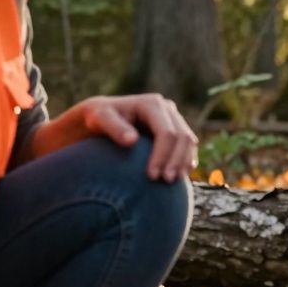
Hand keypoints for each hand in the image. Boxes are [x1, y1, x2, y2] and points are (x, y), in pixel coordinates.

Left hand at [32, 94, 197, 180]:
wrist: (102, 118)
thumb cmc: (97, 119)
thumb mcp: (99, 120)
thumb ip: (114, 128)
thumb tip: (132, 141)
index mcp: (152, 104)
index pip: (166, 132)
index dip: (162, 155)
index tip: (152, 177)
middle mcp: (167, 109)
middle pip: (183, 137)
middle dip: (176, 161)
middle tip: (166, 182)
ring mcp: (173, 119)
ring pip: (189, 142)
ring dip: (184, 163)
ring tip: (173, 182)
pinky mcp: (175, 130)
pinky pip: (187, 147)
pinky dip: (185, 161)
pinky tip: (178, 176)